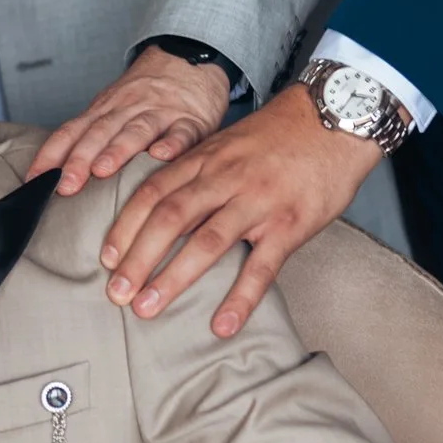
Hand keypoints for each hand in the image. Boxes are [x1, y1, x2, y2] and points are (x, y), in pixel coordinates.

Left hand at [30, 47, 232, 197]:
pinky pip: (181, 132)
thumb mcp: (113, 110)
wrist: (189, 60)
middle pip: (100, 132)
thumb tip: (54, 176)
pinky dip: (171, 144)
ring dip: (118, 150)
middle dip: (80, 159)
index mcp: (105, 110)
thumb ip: (89, 139)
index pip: (72, 131)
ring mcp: (160, 113)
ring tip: (103, 170)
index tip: (35, 180)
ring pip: (136, 130)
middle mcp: (128, 109)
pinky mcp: (191, 120)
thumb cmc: (146, 95)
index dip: (51, 155)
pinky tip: (161, 156)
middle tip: (65, 184)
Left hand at [99, 85, 383, 337]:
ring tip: (147, 309)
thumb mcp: (228, 143)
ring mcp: (258, 202)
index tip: (105, 257)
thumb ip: (197, 172)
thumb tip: (162, 207)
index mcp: (206, 159)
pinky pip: (262, 266)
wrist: (336, 118)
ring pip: (207, 242)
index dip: (125, 226)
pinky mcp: (291, 224)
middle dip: (137, 258)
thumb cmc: (279, 136)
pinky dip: (240, 298)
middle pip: (170, 218)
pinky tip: (222, 325)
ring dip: (173, 279)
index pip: (154, 193)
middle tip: (115, 293)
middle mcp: (226, 179)